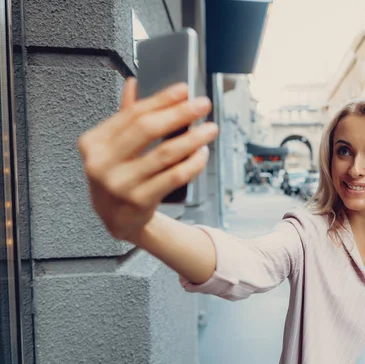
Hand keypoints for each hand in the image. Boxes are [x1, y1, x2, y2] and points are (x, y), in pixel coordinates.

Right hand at [78, 78, 217, 242]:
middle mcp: (102, 163)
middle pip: (147, 129)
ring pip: (165, 154)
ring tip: (210, 129)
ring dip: (192, 138)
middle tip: (203, 105)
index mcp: (93, 143)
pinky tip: (202, 154)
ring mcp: (120, 184)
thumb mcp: (112, 147)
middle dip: (180, 113)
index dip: (161, 99)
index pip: (132, 113)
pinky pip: (174, 177)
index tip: (184, 90)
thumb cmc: (117, 176)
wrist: (117, 219)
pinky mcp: (139, 201)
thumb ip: (124, 117)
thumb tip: (133, 83)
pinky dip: (192, 164)